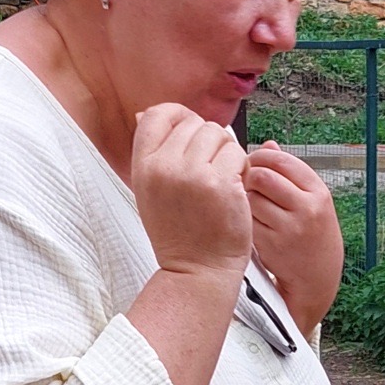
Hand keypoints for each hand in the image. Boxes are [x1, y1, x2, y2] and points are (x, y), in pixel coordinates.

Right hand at [132, 103, 251, 281]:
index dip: (178, 115)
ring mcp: (193, 174)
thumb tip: (146, 114)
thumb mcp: (150, 190)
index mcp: (144, 167)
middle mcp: (165, 167)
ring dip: (226, 153)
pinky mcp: (221, 183)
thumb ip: (152, 153)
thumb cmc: (179, 234)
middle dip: (208, 141)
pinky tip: (233, 188)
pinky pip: (237, 153)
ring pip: (218, 134)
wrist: (198, 270)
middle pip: (194, 123)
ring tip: (221, 179)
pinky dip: (241, 167)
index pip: (157, 114)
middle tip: (210, 168)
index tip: (191, 128)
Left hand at [246, 143, 343, 332]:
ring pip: (251, 197)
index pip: (282, 160)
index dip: (262, 157)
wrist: (318, 278)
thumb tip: (268, 144)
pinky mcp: (270, 245)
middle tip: (244, 179)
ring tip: (248, 201)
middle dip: (248, 174)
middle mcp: (306, 208)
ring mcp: (288, 228)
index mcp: (318, 192)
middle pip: (263, 176)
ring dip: (243, 196)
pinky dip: (242, 216)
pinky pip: (247, 219)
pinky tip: (247, 220)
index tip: (254, 161)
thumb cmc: (313, 236)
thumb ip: (290, 174)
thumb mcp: (312, 202)